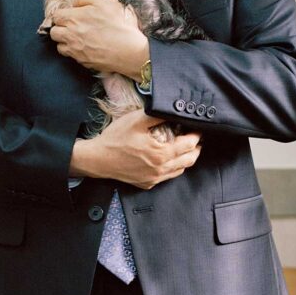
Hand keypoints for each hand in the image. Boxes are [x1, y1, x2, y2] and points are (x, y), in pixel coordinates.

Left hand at [48, 0, 148, 77]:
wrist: (129, 50)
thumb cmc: (119, 24)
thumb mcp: (104, 0)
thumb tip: (73, 1)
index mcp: (73, 18)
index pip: (56, 15)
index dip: (63, 13)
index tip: (72, 14)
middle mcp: (70, 35)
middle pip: (54, 31)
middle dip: (61, 27)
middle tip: (73, 25)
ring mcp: (75, 50)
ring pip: (59, 45)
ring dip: (65, 41)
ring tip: (77, 37)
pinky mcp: (82, 61)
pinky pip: (70, 56)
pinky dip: (73, 52)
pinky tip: (84, 47)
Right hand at [71, 109, 202, 189]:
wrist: (97, 159)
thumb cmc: (115, 139)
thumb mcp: (136, 121)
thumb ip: (157, 115)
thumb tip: (172, 110)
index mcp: (161, 154)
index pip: (189, 145)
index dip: (196, 135)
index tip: (198, 129)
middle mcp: (160, 169)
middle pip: (189, 160)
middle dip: (196, 149)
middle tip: (197, 139)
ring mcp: (154, 179)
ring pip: (180, 171)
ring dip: (186, 159)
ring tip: (186, 149)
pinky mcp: (146, 183)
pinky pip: (166, 177)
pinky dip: (172, 168)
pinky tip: (168, 160)